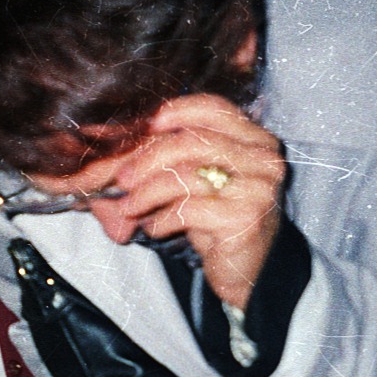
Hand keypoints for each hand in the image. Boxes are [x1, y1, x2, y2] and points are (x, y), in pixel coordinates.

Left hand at [89, 95, 285, 309]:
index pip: (215, 108)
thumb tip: (114, 150)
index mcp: (255, 140)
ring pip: (186, 177)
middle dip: (148, 159)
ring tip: (129, 207)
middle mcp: (262, 159)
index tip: (148, 125)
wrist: (247, 268)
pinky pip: (188, 209)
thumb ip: (169, 159)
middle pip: (192, 142)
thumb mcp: (196, 182)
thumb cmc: (216, 219)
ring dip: (147, 193)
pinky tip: (153, 227)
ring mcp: (257, 188)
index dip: (178, 110)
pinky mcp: (245, 218)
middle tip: (122, 179)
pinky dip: (161, 219)